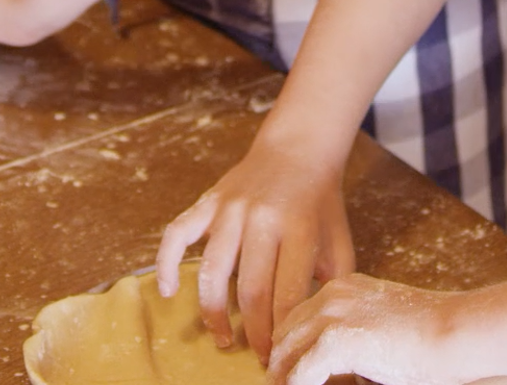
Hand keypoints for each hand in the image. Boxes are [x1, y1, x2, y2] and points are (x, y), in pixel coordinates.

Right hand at [155, 141, 354, 362]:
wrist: (297, 151)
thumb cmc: (320, 204)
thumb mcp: (339, 240)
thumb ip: (334, 281)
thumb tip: (320, 326)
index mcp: (298, 228)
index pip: (287, 291)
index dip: (282, 329)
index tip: (282, 353)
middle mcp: (261, 218)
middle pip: (251, 288)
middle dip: (254, 331)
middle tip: (258, 356)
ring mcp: (229, 210)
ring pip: (212, 270)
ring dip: (214, 311)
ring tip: (221, 338)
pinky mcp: (207, 203)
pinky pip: (176, 235)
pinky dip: (166, 264)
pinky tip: (168, 292)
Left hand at [269, 274, 473, 384]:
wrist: (458, 333)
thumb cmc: (432, 337)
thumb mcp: (382, 326)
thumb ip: (353, 339)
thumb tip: (326, 367)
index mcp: (343, 288)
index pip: (298, 317)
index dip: (289, 347)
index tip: (284, 370)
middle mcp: (333, 295)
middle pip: (285, 332)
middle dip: (280, 363)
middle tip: (277, 384)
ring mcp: (333, 316)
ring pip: (287, 352)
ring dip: (284, 378)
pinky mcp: (337, 341)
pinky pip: (302, 373)